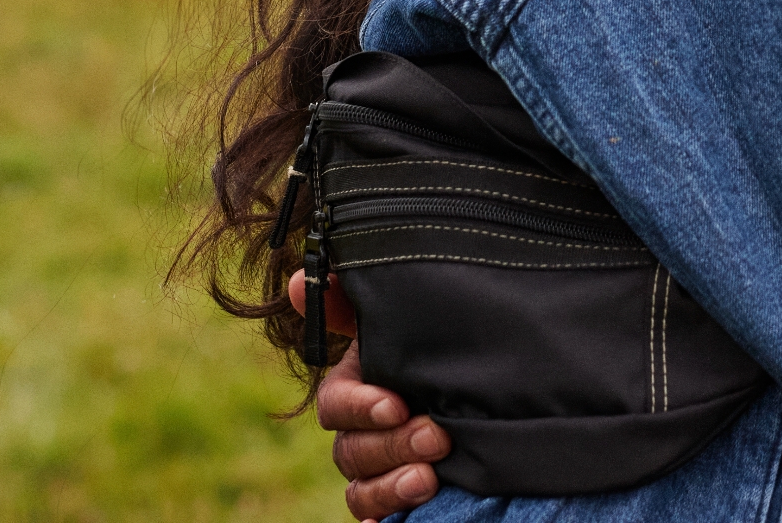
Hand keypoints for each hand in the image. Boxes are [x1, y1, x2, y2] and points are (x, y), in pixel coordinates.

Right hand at [292, 269, 448, 517]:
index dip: (359, 407)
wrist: (484, 388)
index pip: (336, 405)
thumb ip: (352, 300)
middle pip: (351, 452)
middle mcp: (360, 435)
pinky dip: (383, 522)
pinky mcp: (398, 502)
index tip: (396, 404)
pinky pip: (376, 522)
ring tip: (429, 479)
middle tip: (436, 437)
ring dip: (390, 488)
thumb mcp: (404, 317)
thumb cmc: (436, 344)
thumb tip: (297, 282)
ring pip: (361, 492)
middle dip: (391, 446)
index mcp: (355, 390)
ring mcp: (377, 473)